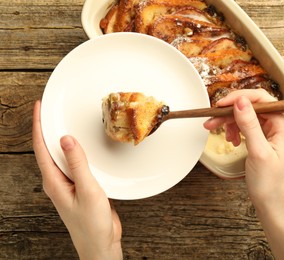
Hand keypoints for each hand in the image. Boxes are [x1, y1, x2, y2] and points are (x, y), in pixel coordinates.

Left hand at [32, 100, 122, 259]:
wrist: (100, 243)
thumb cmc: (92, 224)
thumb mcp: (87, 190)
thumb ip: (77, 164)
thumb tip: (66, 139)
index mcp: (54, 181)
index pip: (41, 148)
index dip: (38, 125)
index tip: (39, 107)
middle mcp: (57, 181)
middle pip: (47, 149)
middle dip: (45, 128)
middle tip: (48, 109)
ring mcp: (68, 184)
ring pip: (61, 156)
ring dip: (60, 139)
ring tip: (62, 122)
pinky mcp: (79, 186)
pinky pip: (74, 163)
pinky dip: (75, 151)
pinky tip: (82, 147)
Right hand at [204, 89, 283, 213]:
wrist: (272, 206)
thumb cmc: (270, 184)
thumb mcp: (258, 152)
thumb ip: (249, 124)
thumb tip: (241, 101)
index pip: (261, 99)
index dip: (239, 98)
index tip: (221, 104)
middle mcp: (279, 125)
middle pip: (251, 108)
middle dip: (230, 113)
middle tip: (212, 121)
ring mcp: (272, 133)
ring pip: (247, 117)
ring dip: (231, 123)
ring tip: (222, 135)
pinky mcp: (264, 140)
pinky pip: (247, 128)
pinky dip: (236, 131)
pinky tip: (232, 140)